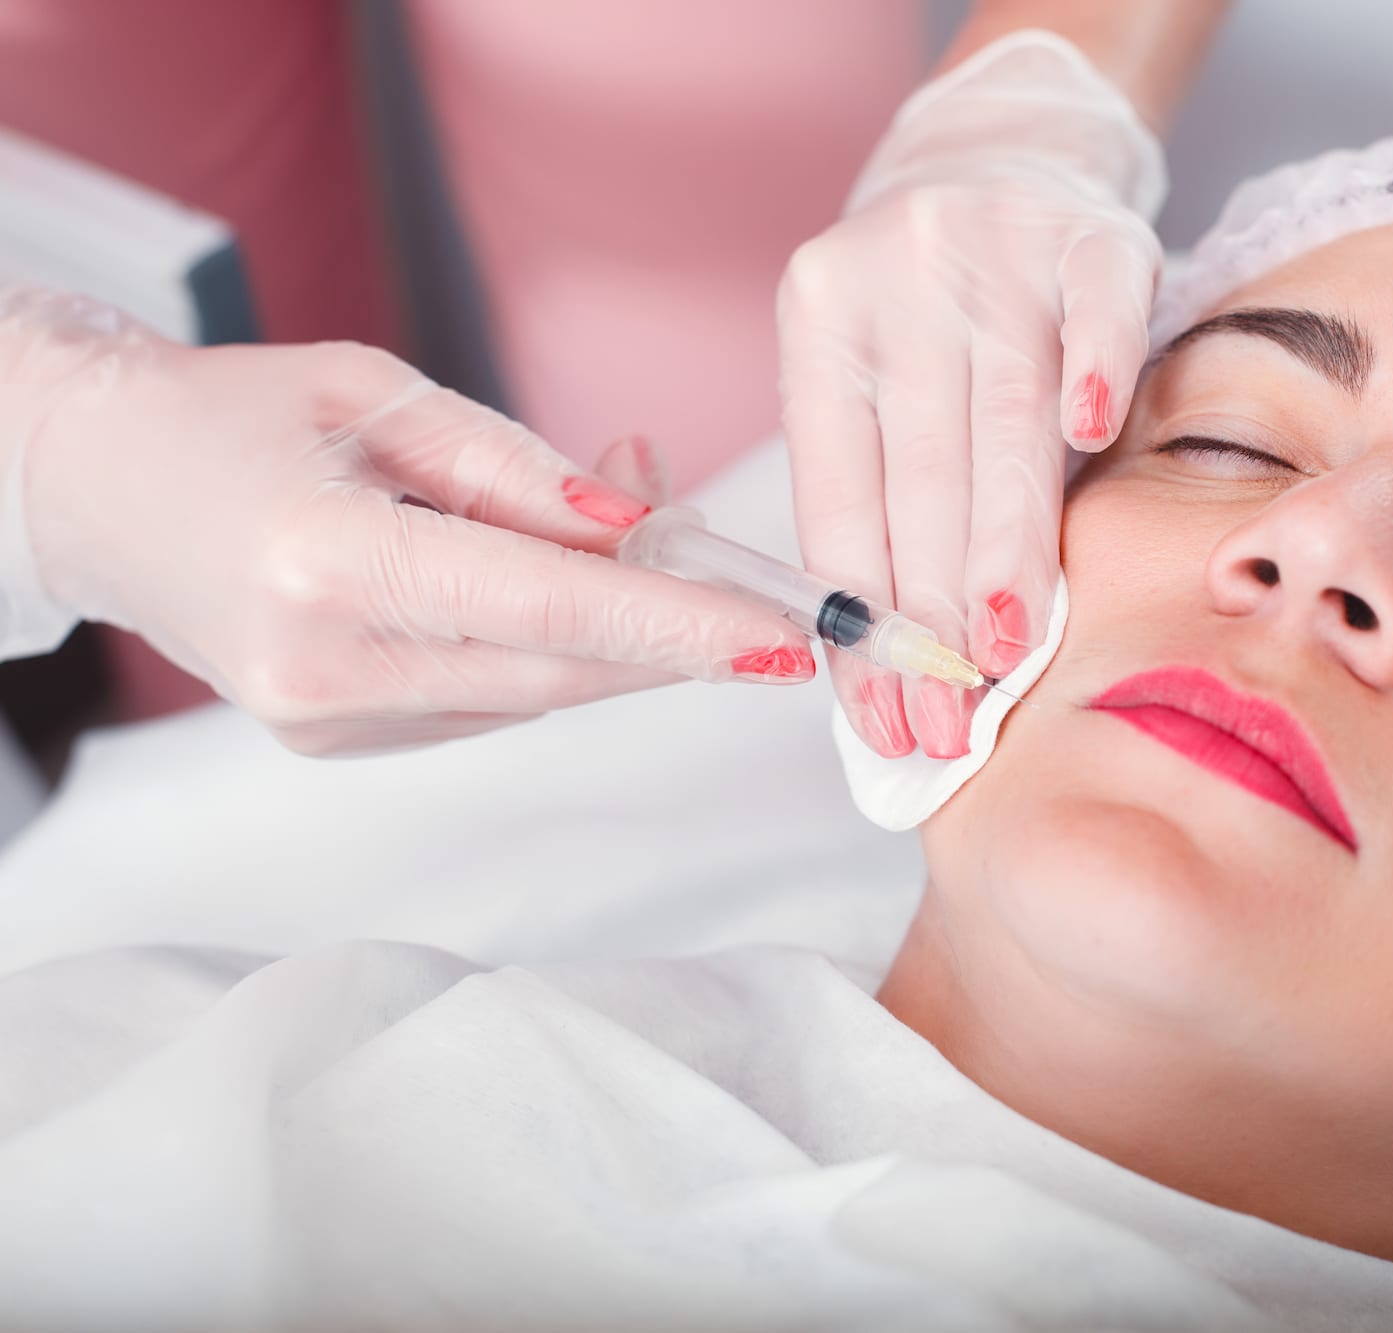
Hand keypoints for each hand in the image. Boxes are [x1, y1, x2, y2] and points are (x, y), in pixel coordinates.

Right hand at [8, 291, 815, 754]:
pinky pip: (488, 700)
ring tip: (638, 535)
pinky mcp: (332, 739)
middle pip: (559, 669)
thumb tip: (639, 521)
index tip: (782, 638)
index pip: (549, 608)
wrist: (95, 488)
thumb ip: (517, 467)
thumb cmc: (231, 416)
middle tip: (756, 593)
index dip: (680, 626)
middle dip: (674, 635)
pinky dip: (547, 648)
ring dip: (615, 631)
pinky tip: (552, 583)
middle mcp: (322, 666)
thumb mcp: (377, 391)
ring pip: (534, 692)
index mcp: (327, 563)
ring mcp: (323, 719)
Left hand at [778, 32, 1163, 757]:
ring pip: (1002, 421)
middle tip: (945, 723)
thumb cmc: (935, 311)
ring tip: (1002, 652)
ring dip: (1005, 546)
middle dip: (930, 617)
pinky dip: (1095, 368)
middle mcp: (896, 283)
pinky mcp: (1087, 231)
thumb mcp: (876, 380)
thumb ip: (888, 496)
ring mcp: (991, 249)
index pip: (839, 504)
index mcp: (821, 328)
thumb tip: (899, 671)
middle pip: (919, 479)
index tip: (881, 720)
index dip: (859, 622)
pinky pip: (1096, 305)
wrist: (1004, 152)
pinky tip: (1094, 437)